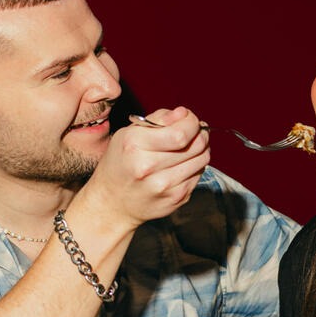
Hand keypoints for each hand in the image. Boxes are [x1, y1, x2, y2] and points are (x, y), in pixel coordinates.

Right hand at [78, 107, 209, 229]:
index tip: (189, 120)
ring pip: (202, 160)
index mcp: (135, 145)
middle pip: (196, 145)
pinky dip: (195, 166)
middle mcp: (149, 167)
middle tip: (195, 132)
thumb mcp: (129, 133)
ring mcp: (164, 186)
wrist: (113, 202)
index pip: (181, 133)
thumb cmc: (121, 163)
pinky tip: (182, 165)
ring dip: (201, 150)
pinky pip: (198, 175)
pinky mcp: (176, 198)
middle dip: (200, 134)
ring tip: (189, 148)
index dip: (192, 122)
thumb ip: (158, 119)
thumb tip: (183, 114)